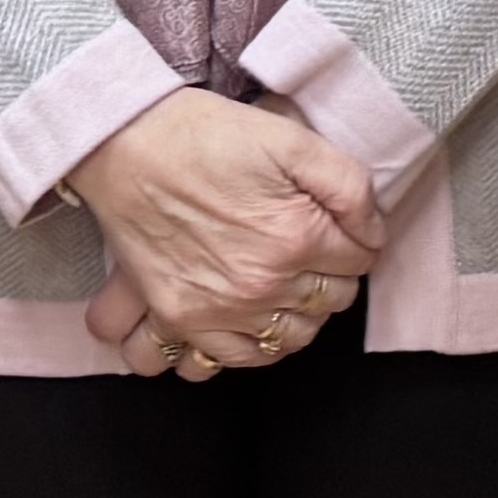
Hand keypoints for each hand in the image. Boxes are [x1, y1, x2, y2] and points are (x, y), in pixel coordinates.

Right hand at [68, 90, 381, 380]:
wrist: (125, 142)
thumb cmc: (206, 134)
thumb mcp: (292, 139)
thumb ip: (349, 185)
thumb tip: (372, 232)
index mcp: (296, 238)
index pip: (358, 263)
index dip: (355, 242)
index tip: (338, 228)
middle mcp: (261, 284)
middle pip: (328, 306)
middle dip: (329, 280)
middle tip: (311, 253)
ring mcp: (218, 309)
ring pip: (285, 342)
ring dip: (294, 319)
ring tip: (283, 289)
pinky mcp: (178, 318)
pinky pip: (220, 363)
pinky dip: (239, 350)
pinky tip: (244, 323)